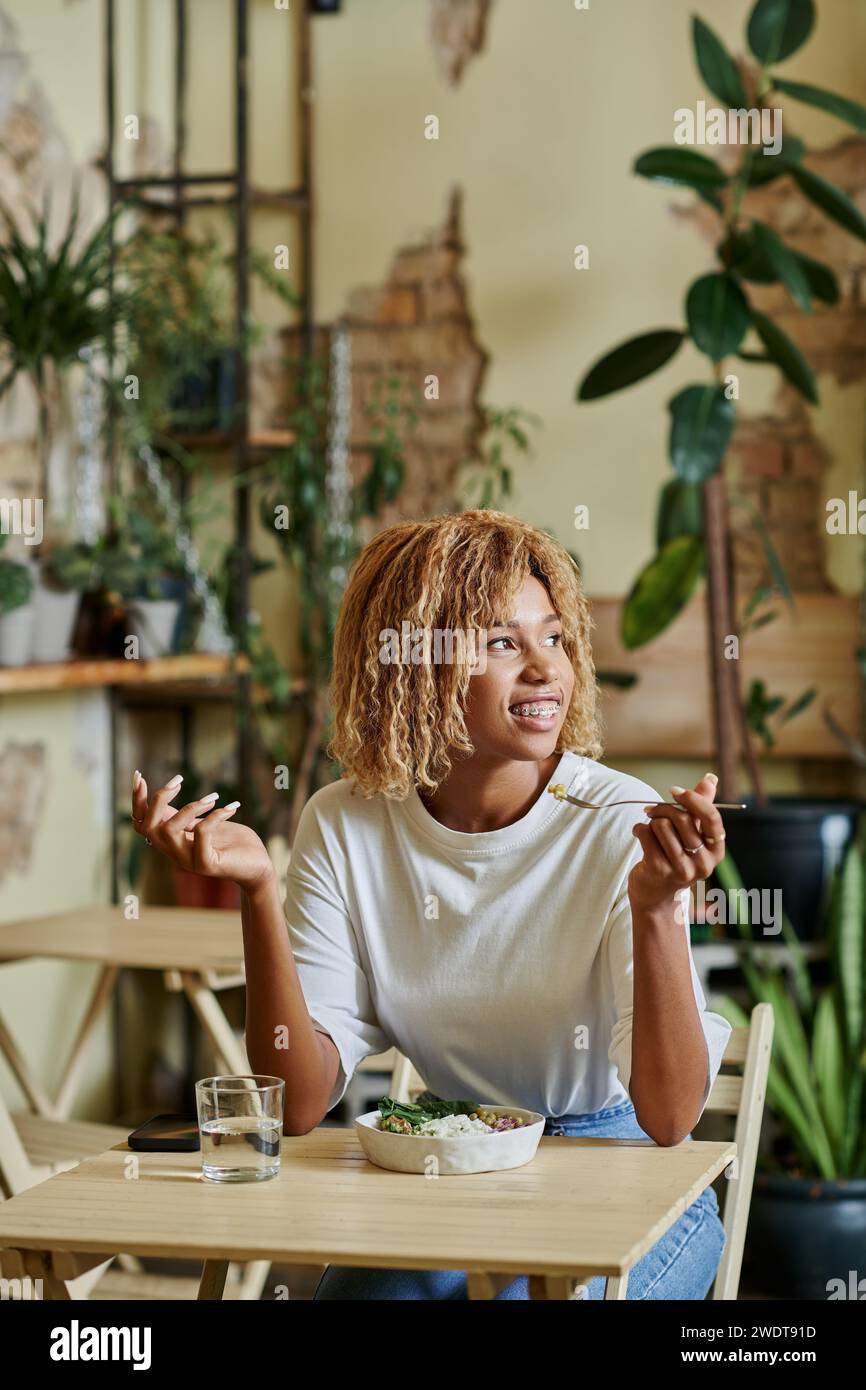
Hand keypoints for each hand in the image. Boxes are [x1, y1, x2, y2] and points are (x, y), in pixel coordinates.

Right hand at [132, 770, 274, 891]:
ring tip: (213, 797)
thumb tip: (163, 796)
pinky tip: (230, 808)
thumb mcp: (203, 823)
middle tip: (178, 780)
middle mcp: (176, 853)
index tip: (139, 775)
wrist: (258, 866)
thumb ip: (184, 817)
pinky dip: (214, 816)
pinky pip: (201, 835)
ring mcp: (190, 861)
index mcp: (172, 842)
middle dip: (158, 799)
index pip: (142, 824)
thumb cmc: (233, 843)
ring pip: (169, 831)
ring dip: (189, 808)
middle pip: (148, 827)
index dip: (137, 801)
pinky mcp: (208, 865)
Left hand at [627, 773, 725, 913]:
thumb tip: (710, 778)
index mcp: (716, 850)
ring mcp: (682, 869)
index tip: (674, 791)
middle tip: (652, 811)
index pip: (711, 818)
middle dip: (663, 809)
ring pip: (661, 825)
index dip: (693, 799)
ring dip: (650, 822)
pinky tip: (639, 835)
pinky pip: (645, 834)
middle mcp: (703, 863)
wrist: (656, 895)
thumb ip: (701, 806)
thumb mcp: (692, 834)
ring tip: (650, 830)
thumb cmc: (675, 857)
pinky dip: (638, 829)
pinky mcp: (659, 871)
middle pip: (682, 819)